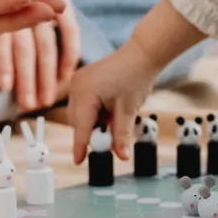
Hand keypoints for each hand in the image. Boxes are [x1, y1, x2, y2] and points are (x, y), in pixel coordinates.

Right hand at [67, 36, 163, 163]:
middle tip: (111, 141)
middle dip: (93, 133)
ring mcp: (78, 82)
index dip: (80, 146)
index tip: (78, 162)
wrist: (141, 55)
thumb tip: (121, 156)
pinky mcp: (83, 81)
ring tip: (115, 118)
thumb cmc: (135, 76)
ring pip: (81, 114)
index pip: (81, 126)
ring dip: (95, 123)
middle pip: (78, 122)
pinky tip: (111, 109)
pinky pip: (84, 104)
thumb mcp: (129, 110)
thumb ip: (122, 135)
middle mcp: (77, 86)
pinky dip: (95, 113)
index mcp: (85, 92)